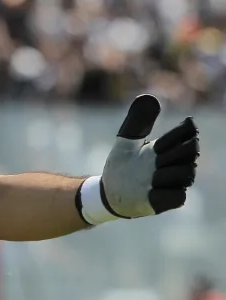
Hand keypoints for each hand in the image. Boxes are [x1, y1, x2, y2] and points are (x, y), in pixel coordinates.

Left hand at [78, 94, 198, 224]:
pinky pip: (178, 196)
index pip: (187, 132)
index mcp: (165, 147)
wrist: (108, 192)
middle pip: (190, 150)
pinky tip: (150, 190)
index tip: (164, 137)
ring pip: (185, 173)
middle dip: (172, 152)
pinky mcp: (166, 202)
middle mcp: (173, 164)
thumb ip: (137, 122)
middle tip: (154, 159)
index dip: (182, 131)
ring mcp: (171, 183)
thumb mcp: (125, 141)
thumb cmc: (121, 166)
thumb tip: (149, 97)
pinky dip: (164, 192)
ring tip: (148, 177)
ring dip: (164, 173)